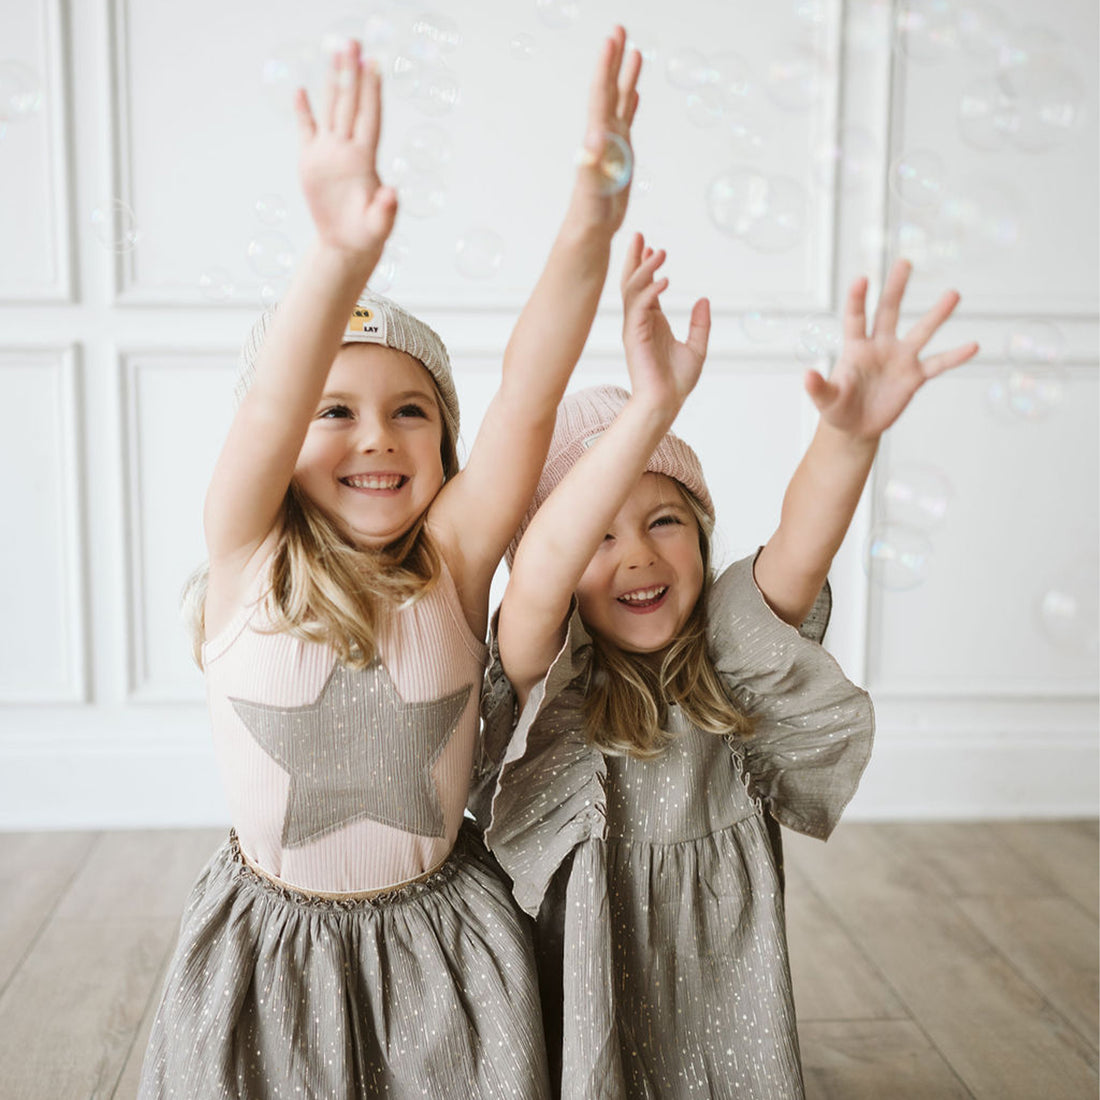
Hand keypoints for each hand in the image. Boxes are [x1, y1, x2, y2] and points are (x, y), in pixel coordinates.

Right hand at [295, 41, 397, 261]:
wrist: (346, 244)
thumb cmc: (367, 236)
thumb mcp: (378, 227)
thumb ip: (386, 211)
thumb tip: (392, 193)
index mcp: (364, 160)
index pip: (368, 118)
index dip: (371, 92)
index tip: (374, 63)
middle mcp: (347, 150)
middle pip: (350, 104)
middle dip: (352, 72)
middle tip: (353, 40)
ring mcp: (329, 153)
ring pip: (331, 109)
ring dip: (333, 80)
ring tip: (336, 50)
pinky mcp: (311, 162)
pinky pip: (306, 130)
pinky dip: (303, 111)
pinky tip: (300, 90)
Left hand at [569, 26, 641, 233]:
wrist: (590, 228)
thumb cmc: (590, 212)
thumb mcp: (592, 187)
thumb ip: (592, 162)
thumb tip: (595, 138)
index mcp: (598, 136)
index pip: (602, 93)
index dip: (606, 65)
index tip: (612, 37)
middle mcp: (604, 133)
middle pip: (609, 87)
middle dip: (614, 58)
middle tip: (620, 28)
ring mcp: (613, 142)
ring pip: (620, 100)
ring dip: (624, 75)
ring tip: (634, 51)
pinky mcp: (620, 153)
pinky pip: (626, 121)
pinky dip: (629, 103)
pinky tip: (633, 93)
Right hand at [620, 232, 708, 413]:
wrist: (666, 402)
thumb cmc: (676, 381)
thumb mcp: (697, 347)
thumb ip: (699, 323)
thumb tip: (704, 301)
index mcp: (652, 322)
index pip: (646, 287)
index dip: (648, 267)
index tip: (652, 247)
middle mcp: (640, 321)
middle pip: (632, 282)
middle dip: (634, 258)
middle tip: (638, 234)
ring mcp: (634, 327)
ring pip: (633, 289)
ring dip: (644, 268)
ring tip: (658, 251)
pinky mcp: (634, 335)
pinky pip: (639, 306)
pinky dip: (650, 290)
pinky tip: (665, 279)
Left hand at [806, 259, 979, 439]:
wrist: (855, 427)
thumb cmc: (837, 409)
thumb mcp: (825, 401)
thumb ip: (819, 388)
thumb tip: (807, 375)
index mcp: (855, 348)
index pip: (855, 319)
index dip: (857, 299)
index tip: (862, 278)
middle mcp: (880, 346)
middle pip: (889, 311)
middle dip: (896, 288)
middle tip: (905, 262)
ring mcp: (900, 359)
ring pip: (921, 332)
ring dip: (937, 314)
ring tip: (953, 293)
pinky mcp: (914, 377)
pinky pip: (938, 364)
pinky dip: (955, 357)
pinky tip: (973, 345)